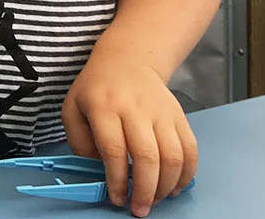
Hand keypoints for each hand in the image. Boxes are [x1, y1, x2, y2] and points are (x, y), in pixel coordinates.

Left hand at [62, 50, 196, 216]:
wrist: (127, 60)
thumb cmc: (96, 89)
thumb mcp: (73, 109)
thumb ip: (80, 142)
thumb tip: (100, 171)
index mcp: (103, 106)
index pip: (113, 149)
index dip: (116, 180)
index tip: (117, 198)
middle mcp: (135, 108)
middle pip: (147, 156)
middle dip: (144, 190)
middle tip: (140, 209)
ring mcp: (161, 112)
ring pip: (173, 156)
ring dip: (167, 186)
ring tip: (156, 199)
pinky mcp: (179, 116)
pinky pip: (191, 149)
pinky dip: (187, 174)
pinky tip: (175, 186)